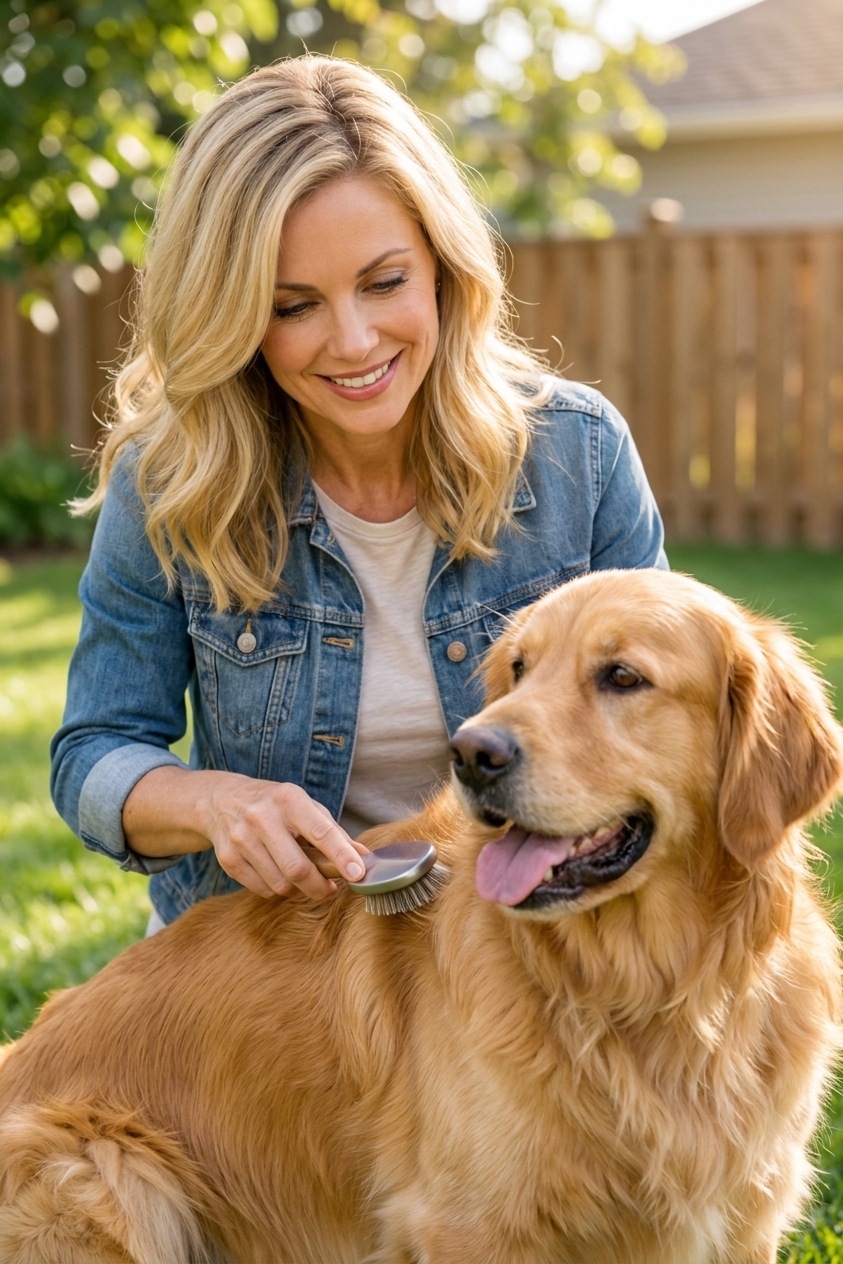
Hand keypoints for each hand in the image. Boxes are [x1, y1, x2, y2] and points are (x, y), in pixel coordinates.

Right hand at [201, 775, 366, 899]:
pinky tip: (276, 872)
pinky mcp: (228, 859)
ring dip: (297, 888)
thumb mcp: (304, 806)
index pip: (320, 832)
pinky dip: (276, 889)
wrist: (221, 800)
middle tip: (330, 889)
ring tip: (300, 875)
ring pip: (280, 884)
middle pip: (297, 869)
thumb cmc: (275, 805)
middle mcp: (262, 817)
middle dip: (319, 887)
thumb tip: (364, 856)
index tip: (358, 874)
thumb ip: (333, 832)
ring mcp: (242, 838)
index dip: (341, 856)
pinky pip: (262, 890)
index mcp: (289, 799)